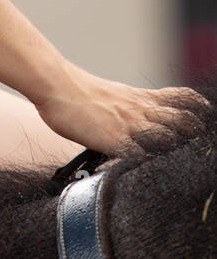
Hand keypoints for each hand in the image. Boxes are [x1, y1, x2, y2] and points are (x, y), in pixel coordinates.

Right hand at [33, 59, 211, 156]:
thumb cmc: (75, 92)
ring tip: (177, 158)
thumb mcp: (112, 93)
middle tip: (195, 141)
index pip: (179, 98)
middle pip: (182, 120)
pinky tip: (148, 173)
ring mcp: (130, 125)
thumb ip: (128, 107)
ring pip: (169, 137)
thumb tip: (133, 120)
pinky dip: (148, 165)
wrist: (56, 85)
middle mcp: (140, 110)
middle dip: (193, 132)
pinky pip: (142, 157)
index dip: (197, 107)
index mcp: (139, 98)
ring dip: (176, 148)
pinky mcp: (116, 140)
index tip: (205, 113)